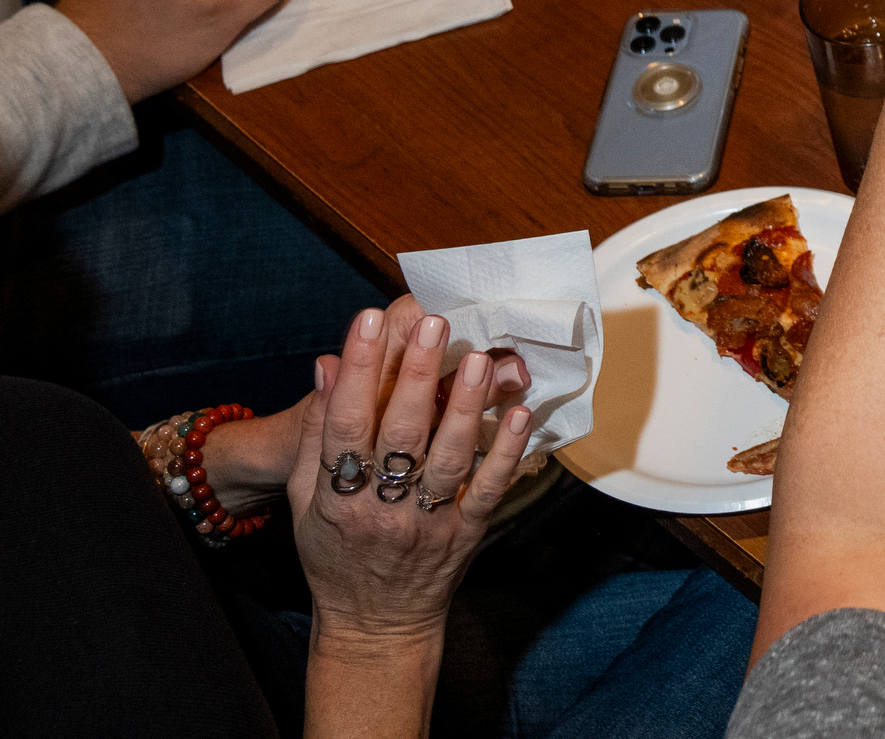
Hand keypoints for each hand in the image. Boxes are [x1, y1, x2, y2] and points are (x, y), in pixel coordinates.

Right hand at [289, 301, 533, 646]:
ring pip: (448, 458)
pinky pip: (488, 489)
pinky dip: (506, 452)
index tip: (367, 320)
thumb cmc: (335, 552)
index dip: (355, 370)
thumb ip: (316, 433)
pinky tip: (518, 415)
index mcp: (335, 496)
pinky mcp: (464, 534)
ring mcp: (425, 522)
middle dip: (414, 374)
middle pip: (399, 432)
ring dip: (465, 407)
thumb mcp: (306, 499)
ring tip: (478, 359)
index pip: (343, 423)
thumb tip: (325, 365)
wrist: (375, 624)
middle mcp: (380, 508)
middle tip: (431, 323)